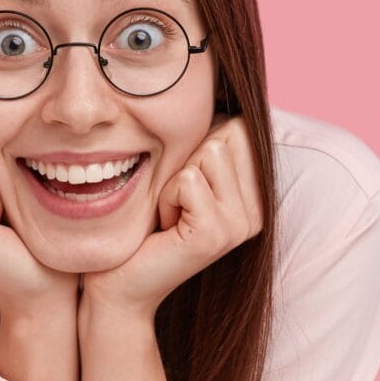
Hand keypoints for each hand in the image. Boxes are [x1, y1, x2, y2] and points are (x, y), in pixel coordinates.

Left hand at [80, 117, 263, 320]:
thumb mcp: (183, 179)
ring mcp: (241, 225)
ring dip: (174, 179)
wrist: (121, 288)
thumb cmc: (145, 229)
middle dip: (188, 159)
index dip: (200, 145)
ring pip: (209, 153)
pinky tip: (164, 227)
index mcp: (256, 196)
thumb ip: (208, 145)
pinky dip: (165, 197)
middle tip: (175, 203)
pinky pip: (189, 181)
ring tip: (169, 214)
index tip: (185, 188)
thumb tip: (219, 92)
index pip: (240, 127)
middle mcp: (258, 211)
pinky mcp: (217, 235)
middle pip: (228, 134)